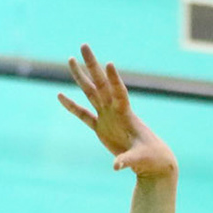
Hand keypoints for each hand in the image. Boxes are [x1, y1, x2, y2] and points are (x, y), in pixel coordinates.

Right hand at [58, 44, 176, 177]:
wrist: (152, 161)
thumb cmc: (150, 158)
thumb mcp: (139, 159)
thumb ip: (127, 160)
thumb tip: (115, 166)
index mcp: (126, 114)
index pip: (119, 93)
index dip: (114, 80)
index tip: (108, 64)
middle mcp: (115, 110)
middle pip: (101, 84)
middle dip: (92, 65)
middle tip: (84, 46)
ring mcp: (107, 117)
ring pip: (91, 92)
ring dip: (81, 76)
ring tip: (70, 59)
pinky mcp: (101, 128)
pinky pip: (83, 115)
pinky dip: (72, 106)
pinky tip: (60, 95)